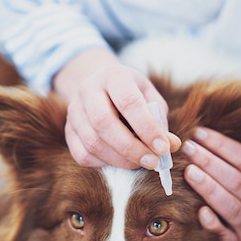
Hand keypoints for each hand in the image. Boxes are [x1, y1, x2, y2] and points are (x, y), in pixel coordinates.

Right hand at [54, 48, 180, 167]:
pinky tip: (121, 162)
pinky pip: (83, 155)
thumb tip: (171, 146)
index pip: (128, 102)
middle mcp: (88, 90)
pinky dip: (105, 164)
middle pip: (104, 123)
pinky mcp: (68, 131)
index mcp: (113, 76)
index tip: (163, 147)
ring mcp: (74, 111)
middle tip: (153, 162)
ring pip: (93, 142)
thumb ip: (160, 121)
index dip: (147, 128)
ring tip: (142, 163)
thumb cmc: (133, 95)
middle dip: (131, 148)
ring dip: (120, 160)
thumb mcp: (150, 99)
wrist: (102, 88)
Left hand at [181, 127, 240, 240]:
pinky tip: (200, 212)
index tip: (199, 132)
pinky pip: (226, 238)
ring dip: (209, 188)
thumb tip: (236, 122)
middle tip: (187, 147)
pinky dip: (214, 226)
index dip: (223, 145)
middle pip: (236, 180)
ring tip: (188, 171)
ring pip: (230, 206)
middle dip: (210, 162)